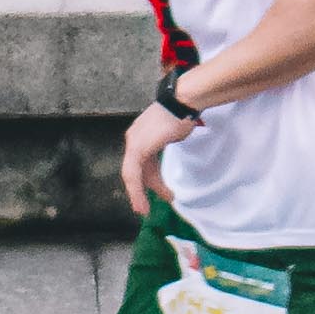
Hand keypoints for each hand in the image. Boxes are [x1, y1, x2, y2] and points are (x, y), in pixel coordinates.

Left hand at [116, 98, 184, 215]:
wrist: (183, 103)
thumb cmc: (182, 113)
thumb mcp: (171, 133)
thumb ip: (165, 142)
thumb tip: (171, 145)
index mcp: (140, 136)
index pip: (139, 163)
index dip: (144, 181)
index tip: (154, 192)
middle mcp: (133, 139)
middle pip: (134, 171)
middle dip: (140, 191)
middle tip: (144, 208)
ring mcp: (134, 143)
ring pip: (131, 175)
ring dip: (138, 195)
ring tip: (143, 210)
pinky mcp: (138, 148)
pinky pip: (134, 174)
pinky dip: (137, 190)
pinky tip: (142, 201)